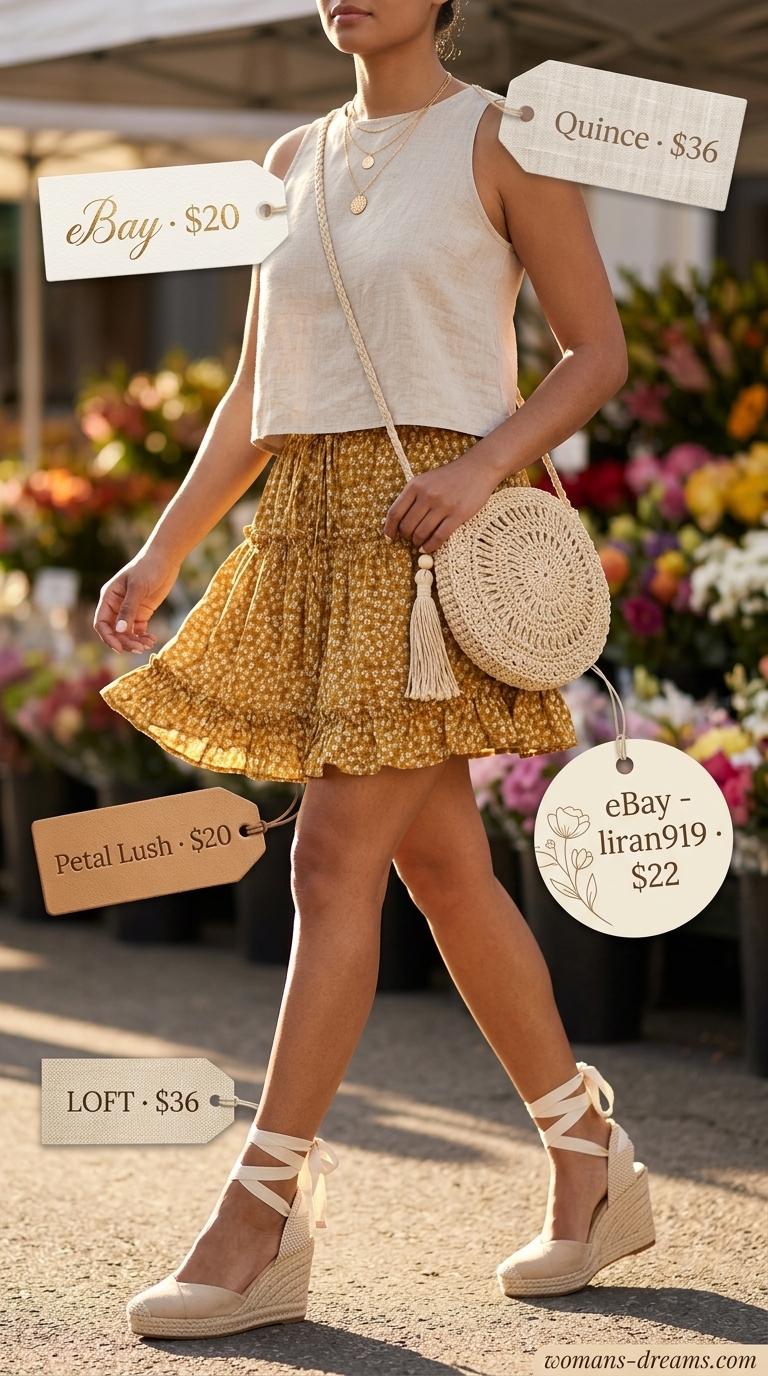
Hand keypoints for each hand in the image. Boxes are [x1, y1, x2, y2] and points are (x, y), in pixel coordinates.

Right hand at [94, 548, 180, 653]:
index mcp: (109, 597)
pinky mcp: (142, 612)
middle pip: (115, 631)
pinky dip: (143, 636)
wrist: (165, 559)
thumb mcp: (138, 588)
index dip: (108, 637)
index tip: (119, 648)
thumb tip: (119, 630)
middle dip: (125, 641)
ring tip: (148, 644)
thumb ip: (128, 609)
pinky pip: (138, 630)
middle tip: (139, 648)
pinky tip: (152, 640)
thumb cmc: (148, 568)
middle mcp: (116, 605)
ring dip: (135, 641)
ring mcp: (129, 610)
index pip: (102, 623)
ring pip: (127, 633)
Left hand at [383, 447, 499, 552]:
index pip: (395, 512)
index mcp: (415, 485)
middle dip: (406, 536)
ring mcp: (442, 505)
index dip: (389, 528)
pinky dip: (431, 546)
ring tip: (420, 543)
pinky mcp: (457, 515)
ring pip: (421, 533)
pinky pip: (439, 537)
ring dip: (418, 542)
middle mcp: (427, 495)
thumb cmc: (449, 477)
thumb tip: (397, 521)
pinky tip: (429, 548)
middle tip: (411, 538)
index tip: (390, 537)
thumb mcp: (426, 480)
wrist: (477, 469)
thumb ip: (412, 497)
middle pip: (407, 526)